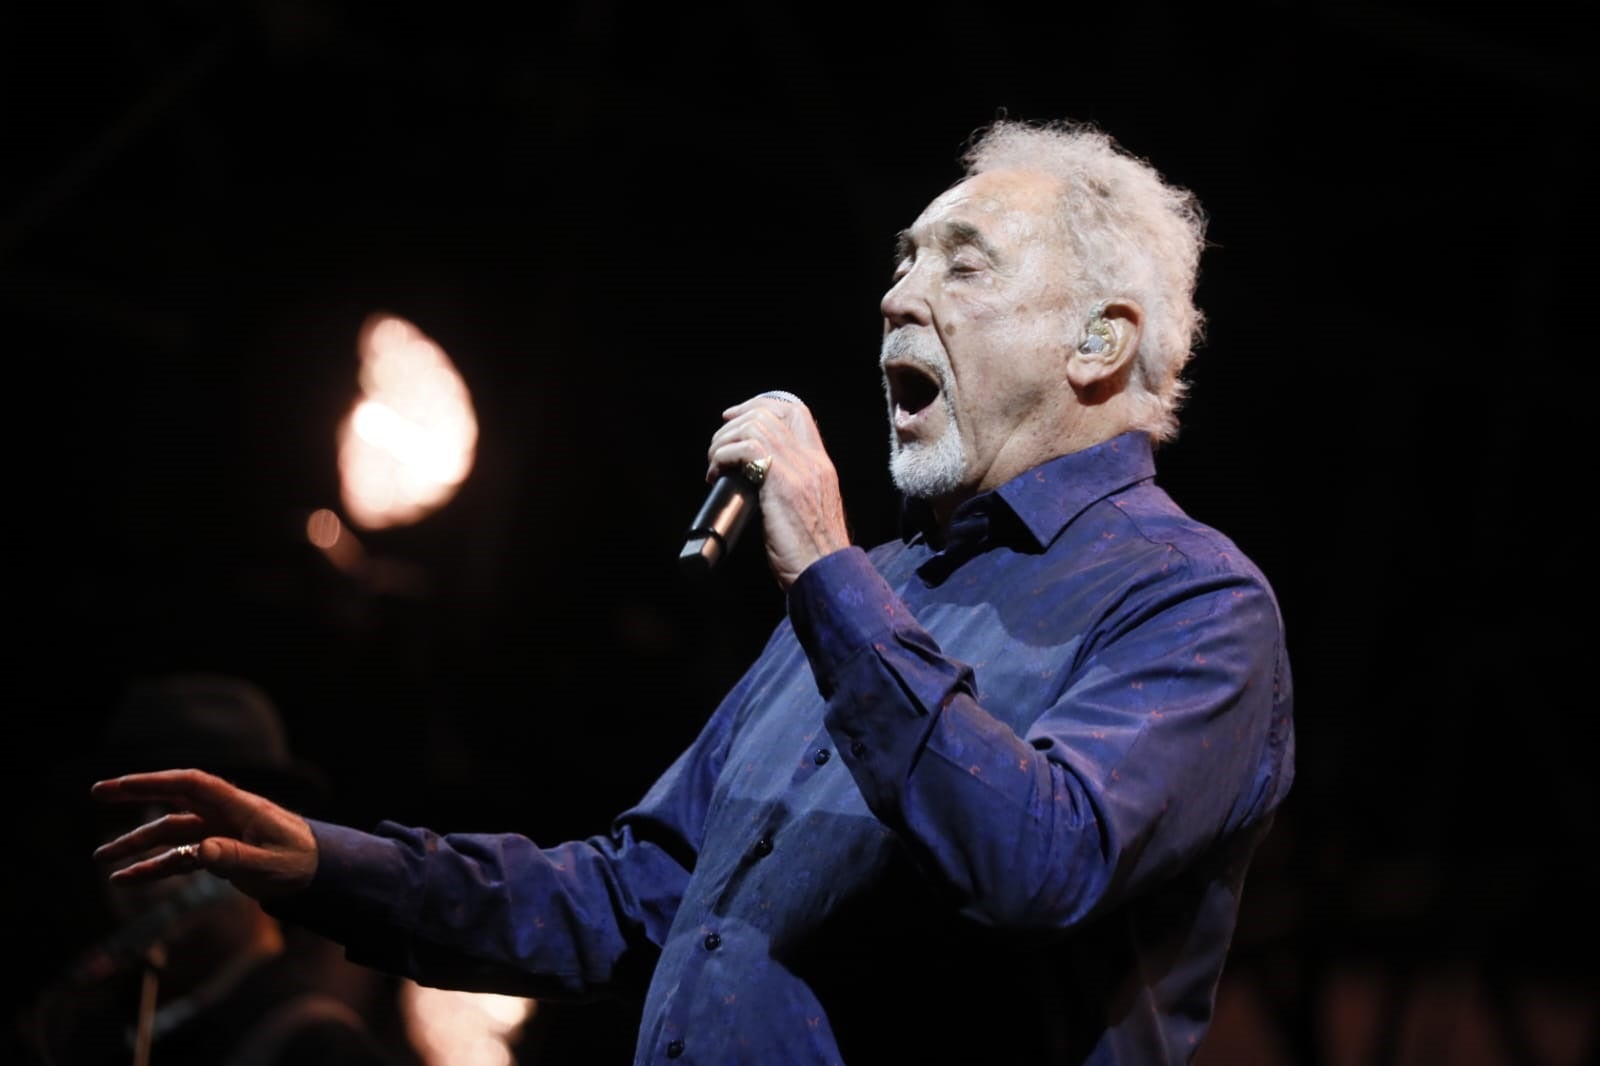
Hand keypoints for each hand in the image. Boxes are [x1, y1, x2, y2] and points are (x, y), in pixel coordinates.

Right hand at [91, 769, 317, 900]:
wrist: (320, 872)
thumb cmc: (300, 862)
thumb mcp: (271, 864)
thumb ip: (236, 857)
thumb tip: (200, 852)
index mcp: (239, 806)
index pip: (192, 784)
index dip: (156, 781)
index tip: (122, 783)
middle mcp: (224, 814)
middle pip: (173, 798)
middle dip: (136, 793)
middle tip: (97, 792)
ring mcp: (218, 832)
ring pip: (169, 832)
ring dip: (136, 843)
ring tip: (101, 858)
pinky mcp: (217, 853)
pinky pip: (178, 858)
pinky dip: (153, 867)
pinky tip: (127, 878)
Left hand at [707, 393, 850, 587]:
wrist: (826, 574)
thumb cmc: (812, 553)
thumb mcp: (809, 511)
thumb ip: (792, 489)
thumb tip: (756, 480)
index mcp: (821, 466)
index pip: (797, 413)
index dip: (763, 406)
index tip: (737, 417)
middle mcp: (813, 462)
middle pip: (770, 413)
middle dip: (734, 422)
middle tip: (718, 446)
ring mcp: (799, 471)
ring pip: (754, 426)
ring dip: (724, 441)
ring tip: (715, 464)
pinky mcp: (782, 484)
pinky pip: (745, 449)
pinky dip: (723, 456)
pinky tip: (716, 474)